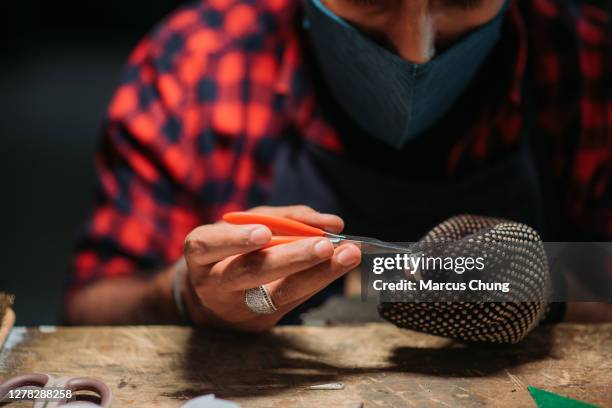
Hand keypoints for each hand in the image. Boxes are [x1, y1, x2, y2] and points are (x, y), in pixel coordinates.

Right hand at [180, 205, 361, 330]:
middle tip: (325, 245)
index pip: (210, 246)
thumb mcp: (246, 224)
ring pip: (276, 294)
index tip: (265, 233)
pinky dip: (318, 281)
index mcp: (201, 252)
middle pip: (248, 273)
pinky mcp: (260, 320)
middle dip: (291, 258)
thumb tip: (331, 223)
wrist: (212, 296)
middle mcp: (213, 282)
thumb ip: (285, 218)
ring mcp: (238, 307)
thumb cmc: (231, 248)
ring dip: (316, 274)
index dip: (236, 240)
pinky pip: (293, 301)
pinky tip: (340, 266)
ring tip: (346, 256)